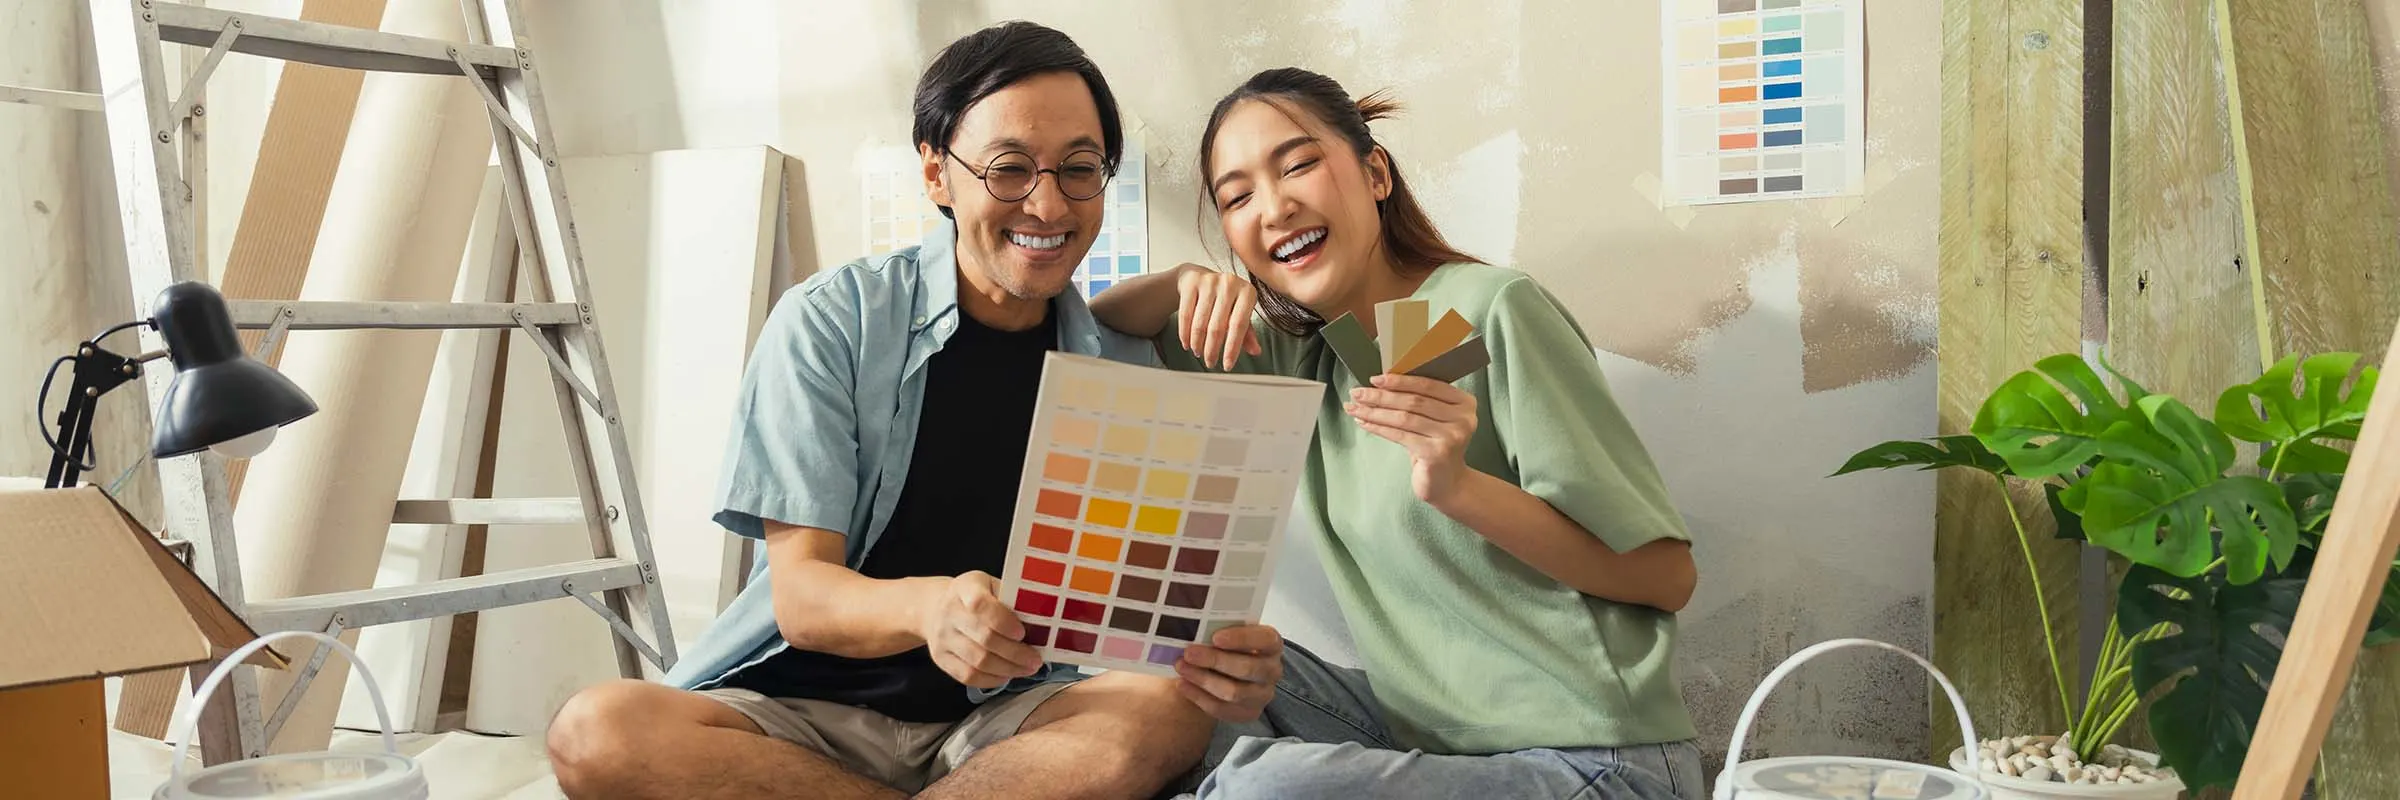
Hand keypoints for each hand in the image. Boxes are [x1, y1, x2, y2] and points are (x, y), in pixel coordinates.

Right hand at [917, 572, 1042, 688]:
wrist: (936, 607)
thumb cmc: (976, 596)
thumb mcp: (992, 586)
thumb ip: (1011, 600)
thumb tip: (1041, 624)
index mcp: (965, 587)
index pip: (980, 604)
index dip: (1003, 621)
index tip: (1022, 633)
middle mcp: (949, 612)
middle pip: (983, 638)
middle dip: (1015, 652)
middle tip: (1035, 660)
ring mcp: (942, 637)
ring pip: (977, 661)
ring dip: (1007, 669)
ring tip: (1026, 669)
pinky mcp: (940, 658)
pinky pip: (967, 676)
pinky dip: (991, 680)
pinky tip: (1007, 675)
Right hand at [1174, 263, 1262, 369]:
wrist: (1201, 276)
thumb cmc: (1226, 299)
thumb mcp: (1239, 312)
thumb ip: (1248, 332)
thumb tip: (1256, 352)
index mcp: (1247, 292)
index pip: (1239, 326)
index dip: (1232, 348)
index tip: (1227, 366)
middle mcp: (1230, 283)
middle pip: (1218, 326)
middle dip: (1212, 350)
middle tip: (1210, 363)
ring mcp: (1210, 281)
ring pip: (1200, 322)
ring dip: (1197, 343)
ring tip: (1198, 353)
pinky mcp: (1192, 282)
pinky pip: (1186, 314)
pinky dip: (1185, 333)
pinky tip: (1187, 344)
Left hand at [1174, 624, 1282, 721]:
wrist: (1228, 672)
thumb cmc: (1227, 645)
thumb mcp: (1228, 631)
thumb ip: (1217, 624)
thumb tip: (1189, 617)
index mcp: (1272, 644)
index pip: (1265, 640)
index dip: (1242, 639)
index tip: (1215, 637)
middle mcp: (1272, 670)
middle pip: (1247, 668)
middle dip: (1215, 661)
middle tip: (1189, 653)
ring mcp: (1262, 694)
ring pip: (1234, 692)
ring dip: (1204, 679)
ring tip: (1181, 668)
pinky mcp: (1248, 713)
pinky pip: (1222, 709)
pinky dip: (1199, 697)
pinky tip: (1182, 684)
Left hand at [1347, 374, 1478, 504]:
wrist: (1448, 484)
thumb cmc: (1435, 448)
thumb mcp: (1433, 420)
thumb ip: (1419, 401)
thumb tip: (1380, 384)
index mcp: (1465, 403)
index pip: (1428, 385)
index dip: (1400, 381)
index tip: (1375, 379)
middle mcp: (1463, 418)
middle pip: (1414, 401)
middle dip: (1381, 395)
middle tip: (1358, 393)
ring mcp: (1451, 436)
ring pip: (1404, 417)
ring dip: (1375, 411)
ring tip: (1354, 408)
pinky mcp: (1436, 453)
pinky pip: (1400, 435)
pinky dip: (1378, 427)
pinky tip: (1363, 422)